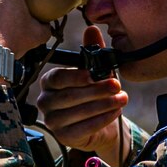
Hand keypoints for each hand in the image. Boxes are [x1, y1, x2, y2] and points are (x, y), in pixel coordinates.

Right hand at [36, 26, 128, 163]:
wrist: (101, 123)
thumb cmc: (94, 94)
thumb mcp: (96, 70)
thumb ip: (93, 51)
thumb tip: (92, 29)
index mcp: (49, 82)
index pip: (57, 78)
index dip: (75, 77)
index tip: (94, 75)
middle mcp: (45, 101)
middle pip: (68, 96)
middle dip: (96, 91)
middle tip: (116, 85)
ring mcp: (52, 121)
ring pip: (77, 113)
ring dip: (102, 105)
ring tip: (121, 99)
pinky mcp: (64, 137)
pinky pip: (83, 128)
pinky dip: (102, 119)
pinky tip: (115, 112)